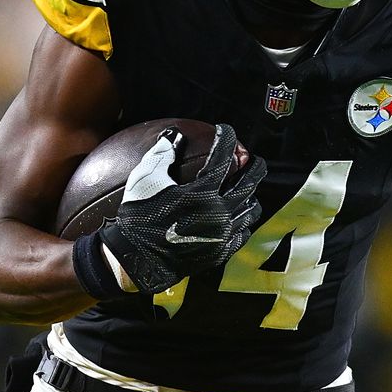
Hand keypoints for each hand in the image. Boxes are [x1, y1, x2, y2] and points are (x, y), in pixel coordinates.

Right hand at [94, 124, 266, 294]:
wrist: (136, 259)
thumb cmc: (138, 216)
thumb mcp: (145, 179)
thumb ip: (163, 154)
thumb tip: (174, 134)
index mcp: (201, 192)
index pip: (223, 156)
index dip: (227, 139)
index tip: (226, 131)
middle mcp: (218, 212)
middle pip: (250, 181)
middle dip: (255, 165)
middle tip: (252, 159)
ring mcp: (222, 234)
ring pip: (251, 209)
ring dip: (250, 195)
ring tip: (245, 189)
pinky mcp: (220, 252)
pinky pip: (243, 233)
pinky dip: (242, 221)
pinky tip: (236, 216)